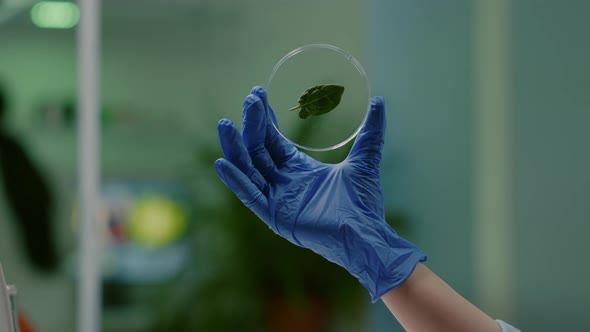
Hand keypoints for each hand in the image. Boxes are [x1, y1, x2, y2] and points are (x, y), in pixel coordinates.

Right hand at [215, 86, 425, 300]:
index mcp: (300, 170)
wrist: (365, 234)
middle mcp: (284, 183)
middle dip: (253, 124)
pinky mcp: (274, 216)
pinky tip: (222, 163)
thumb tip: (379, 101)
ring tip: (225, 124)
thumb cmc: (364, 203)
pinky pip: (250, 196)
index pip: (274, 140)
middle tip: (250, 99)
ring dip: (236, 147)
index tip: (258, 95)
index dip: (266, 118)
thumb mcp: (365, 160)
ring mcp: (277, 199)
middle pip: (259, 149)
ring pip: (249, 169)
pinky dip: (236, 181)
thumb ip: (371, 132)